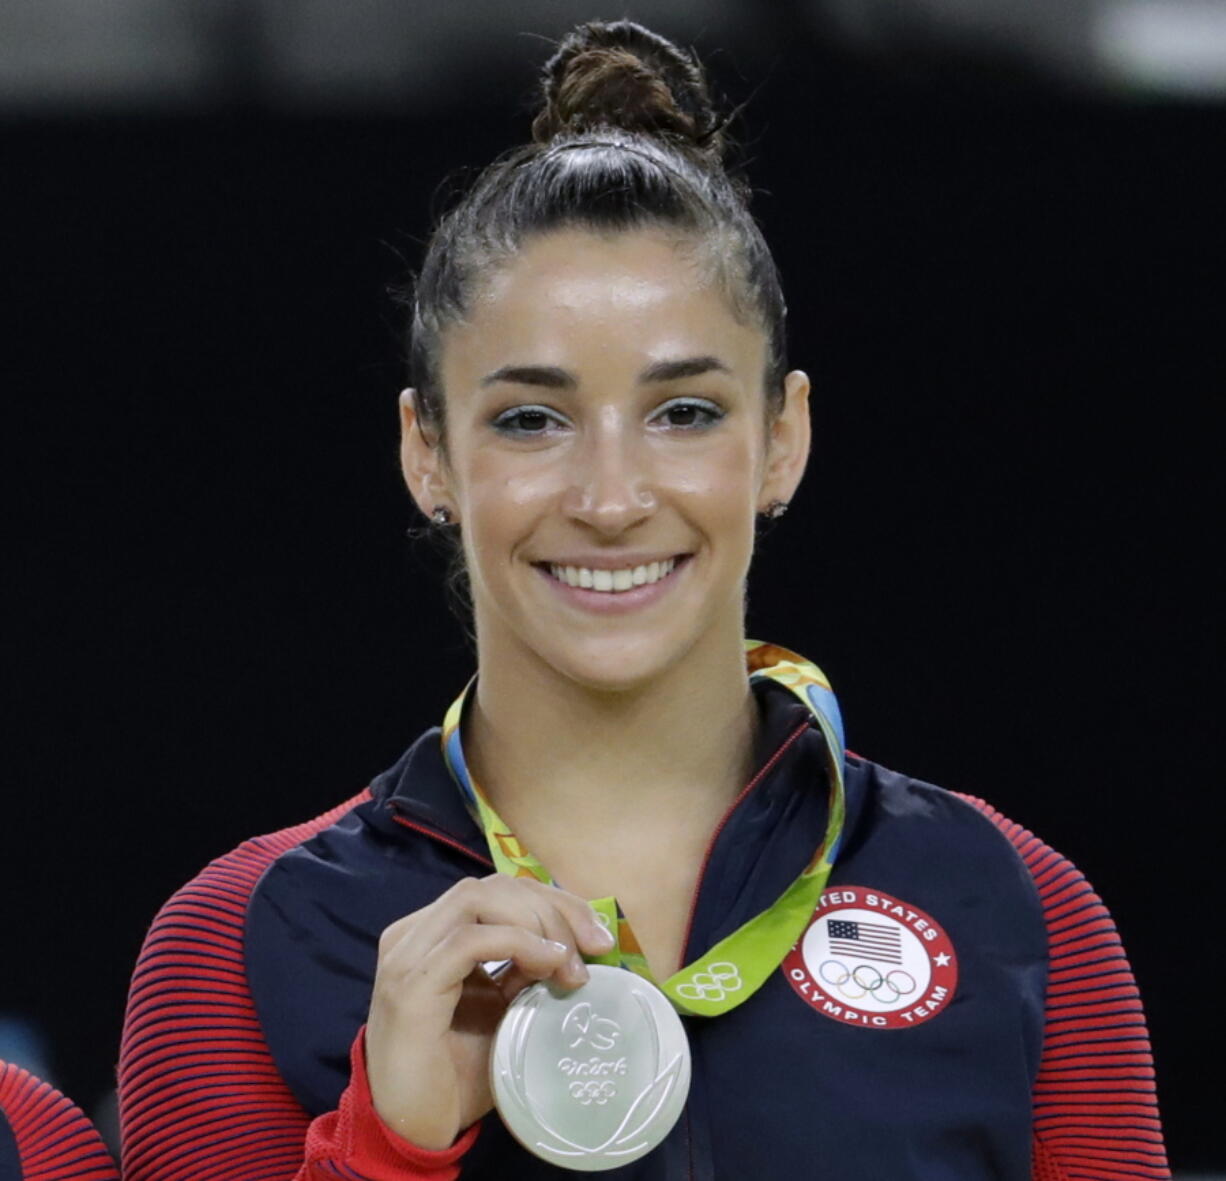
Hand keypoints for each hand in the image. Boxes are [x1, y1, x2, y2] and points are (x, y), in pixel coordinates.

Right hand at [364, 874, 614, 1150]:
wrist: (413, 1131)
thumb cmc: (457, 1074)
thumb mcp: (503, 1010)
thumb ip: (525, 970)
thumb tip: (578, 944)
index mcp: (433, 932)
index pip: (498, 889)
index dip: (554, 900)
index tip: (598, 936)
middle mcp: (414, 933)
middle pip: (493, 885)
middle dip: (554, 907)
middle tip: (596, 948)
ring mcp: (407, 955)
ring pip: (479, 898)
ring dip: (539, 923)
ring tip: (570, 965)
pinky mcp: (410, 986)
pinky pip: (469, 941)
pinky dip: (518, 943)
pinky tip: (548, 964)